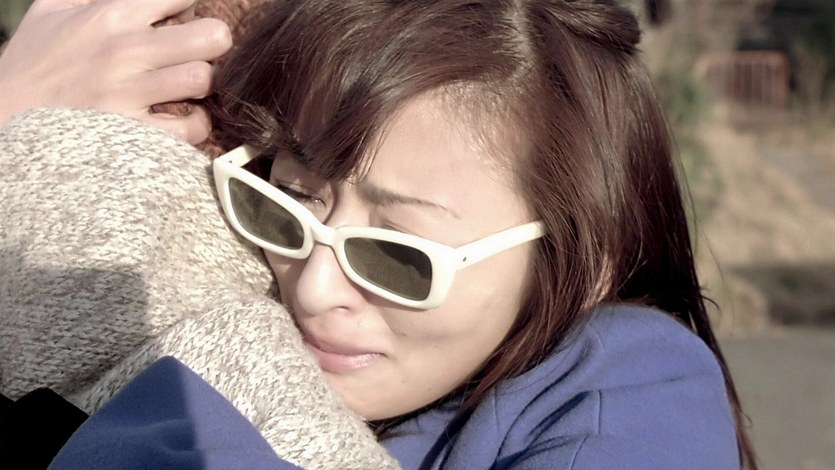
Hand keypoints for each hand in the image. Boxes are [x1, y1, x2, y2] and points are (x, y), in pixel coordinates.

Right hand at [0, 0, 231, 143]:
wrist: (4, 124)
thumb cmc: (32, 67)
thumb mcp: (52, 12)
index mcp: (110, 14)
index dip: (191, 7)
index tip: (183, 19)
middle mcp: (125, 51)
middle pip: (213, 36)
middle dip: (214, 42)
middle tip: (199, 53)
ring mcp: (130, 93)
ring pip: (204, 79)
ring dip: (204, 85)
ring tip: (188, 87)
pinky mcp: (134, 133)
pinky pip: (191, 127)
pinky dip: (195, 125)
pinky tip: (181, 119)